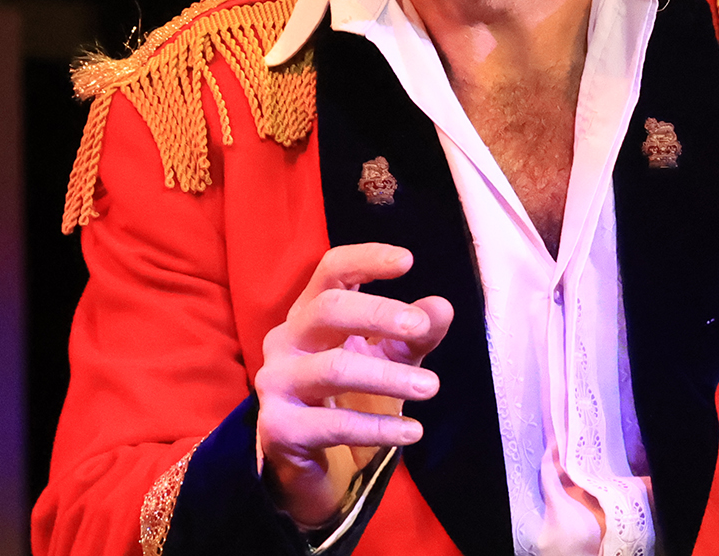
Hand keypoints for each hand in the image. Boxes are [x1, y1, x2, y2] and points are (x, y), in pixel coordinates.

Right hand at [254, 243, 453, 530]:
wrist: (314, 460)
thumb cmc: (352, 394)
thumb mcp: (390, 356)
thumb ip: (415, 332)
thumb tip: (441, 309)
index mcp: (311, 312)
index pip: (331, 271)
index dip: (365, 259)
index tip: (407, 261)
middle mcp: (286, 339)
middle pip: (328, 309)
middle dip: (378, 314)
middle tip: (421, 327)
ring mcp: (277, 382)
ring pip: (334, 368)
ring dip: (388, 377)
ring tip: (430, 387)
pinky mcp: (280, 427)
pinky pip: (333, 424)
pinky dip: (379, 428)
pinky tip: (412, 431)